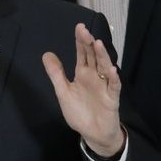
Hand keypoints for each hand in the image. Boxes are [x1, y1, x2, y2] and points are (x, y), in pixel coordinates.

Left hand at [42, 23, 124, 156]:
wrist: (92, 133)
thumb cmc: (79, 112)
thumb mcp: (63, 92)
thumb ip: (56, 74)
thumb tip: (46, 54)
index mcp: (83, 74)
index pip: (82, 54)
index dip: (80, 41)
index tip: (79, 27)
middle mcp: (95, 77)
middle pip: (93, 57)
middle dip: (89, 44)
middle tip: (85, 30)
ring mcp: (104, 87)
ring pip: (105, 68)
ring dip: (102, 56)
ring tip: (98, 44)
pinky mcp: (112, 99)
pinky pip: (114, 87)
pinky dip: (114, 79)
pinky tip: (112, 70)